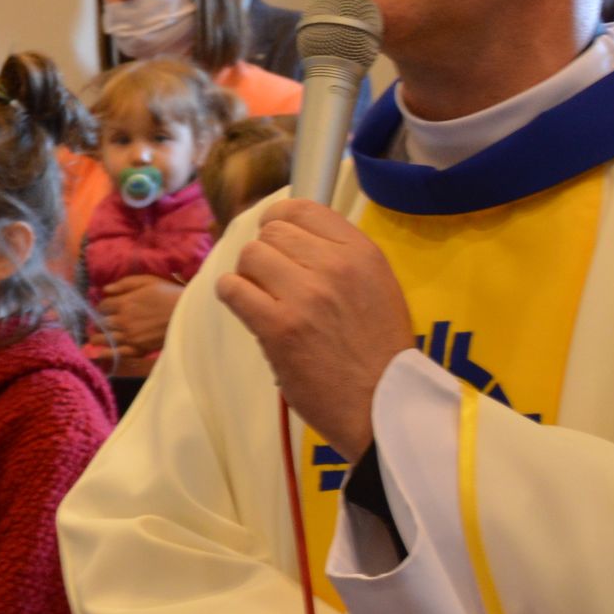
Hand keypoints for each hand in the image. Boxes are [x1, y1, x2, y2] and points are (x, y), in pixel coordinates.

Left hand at [97, 275, 182, 358]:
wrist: (187, 313)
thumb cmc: (168, 294)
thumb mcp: (147, 281)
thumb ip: (124, 284)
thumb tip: (105, 290)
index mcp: (124, 303)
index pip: (102, 306)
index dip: (102, 307)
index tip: (107, 308)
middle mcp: (123, 321)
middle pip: (100, 323)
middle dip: (98, 322)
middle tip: (100, 323)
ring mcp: (129, 337)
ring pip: (104, 339)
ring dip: (97, 338)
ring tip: (96, 338)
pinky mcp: (138, 349)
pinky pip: (117, 353)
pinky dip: (106, 353)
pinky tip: (99, 353)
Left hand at [216, 201, 411, 455]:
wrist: (382, 405)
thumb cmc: (379, 351)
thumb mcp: (378, 287)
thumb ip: (342, 258)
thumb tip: (292, 237)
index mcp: (362, 253)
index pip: (304, 208)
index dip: (280, 219)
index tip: (275, 236)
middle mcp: (334, 266)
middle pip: (272, 232)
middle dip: (266, 253)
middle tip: (271, 280)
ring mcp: (305, 295)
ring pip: (250, 256)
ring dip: (248, 275)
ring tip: (260, 297)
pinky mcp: (278, 327)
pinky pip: (233, 289)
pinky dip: (231, 294)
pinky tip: (243, 307)